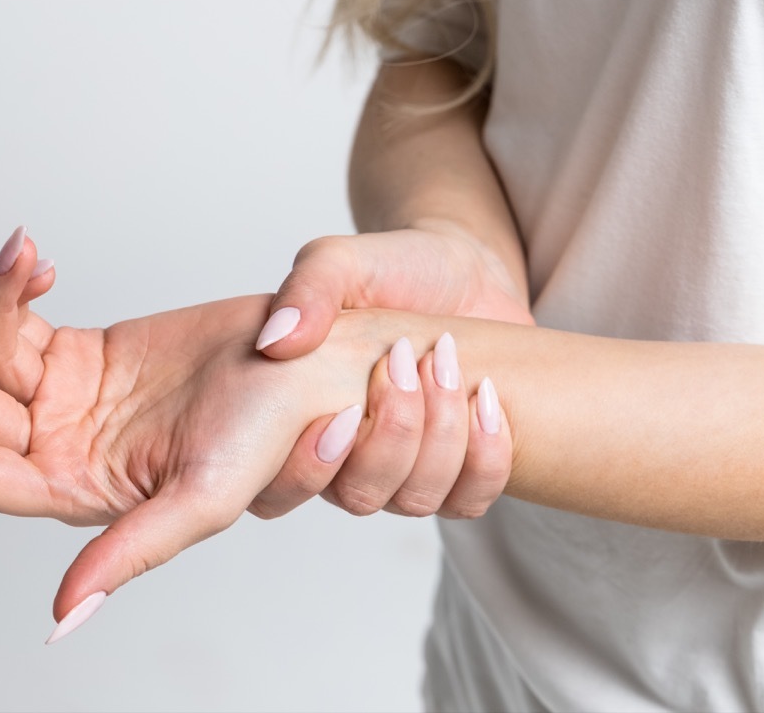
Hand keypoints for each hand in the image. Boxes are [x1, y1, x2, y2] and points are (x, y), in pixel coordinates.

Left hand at [0, 228, 377, 639]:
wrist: (310, 359)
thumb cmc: (273, 432)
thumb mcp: (203, 498)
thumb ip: (129, 554)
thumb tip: (61, 620)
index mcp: (79, 493)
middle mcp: (62, 451)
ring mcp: (67, 400)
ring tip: (19, 254)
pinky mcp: (81, 351)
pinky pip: (22, 321)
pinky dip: (18, 290)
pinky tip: (39, 263)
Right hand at [251, 221, 525, 519]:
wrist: (464, 269)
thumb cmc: (395, 268)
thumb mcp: (342, 261)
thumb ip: (307, 291)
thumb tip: (276, 342)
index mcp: (301, 420)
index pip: (280, 491)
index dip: (310, 468)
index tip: (349, 409)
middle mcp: (348, 458)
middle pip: (359, 497)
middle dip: (393, 433)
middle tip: (404, 359)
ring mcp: (406, 469)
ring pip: (415, 501)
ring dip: (441, 437)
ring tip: (447, 366)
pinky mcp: (461, 469)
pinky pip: (469, 501)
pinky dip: (485, 458)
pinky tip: (487, 401)